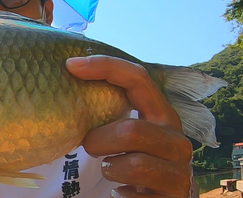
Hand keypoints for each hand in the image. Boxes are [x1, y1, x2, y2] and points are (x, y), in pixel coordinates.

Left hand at [66, 56, 193, 197]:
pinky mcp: (175, 195)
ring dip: (109, 169)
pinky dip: (120, 193)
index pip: (138, 78)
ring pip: (134, 165)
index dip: (105, 67)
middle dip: (98, 141)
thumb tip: (72, 78)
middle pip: (130, 130)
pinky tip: (122, 192)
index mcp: (162, 116)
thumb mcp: (128, 136)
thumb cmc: (134, 164)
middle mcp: (176, 139)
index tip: (71, 66)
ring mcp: (180, 170)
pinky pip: (134, 193)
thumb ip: (111, 115)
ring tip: (110, 170)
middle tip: (90, 149)